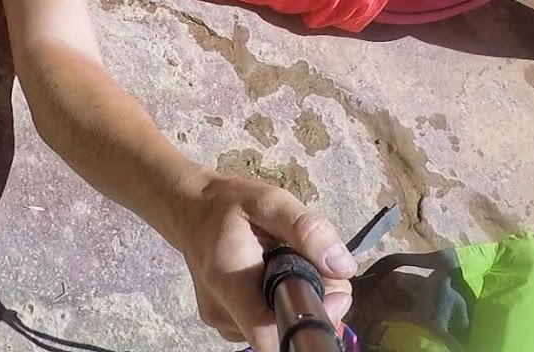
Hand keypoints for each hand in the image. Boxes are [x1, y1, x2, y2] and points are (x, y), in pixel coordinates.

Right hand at [174, 172, 354, 351]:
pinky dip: (281, 304)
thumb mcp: (269, 200)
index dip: (308, 324)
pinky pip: (266, 324)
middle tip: (323, 269)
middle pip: (280, 331)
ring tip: (295, 264)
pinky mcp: (227, 323)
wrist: (190, 209)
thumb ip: (306, 229)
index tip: (331, 296)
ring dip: (298, 304)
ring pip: (276, 329)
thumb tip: (343, 267)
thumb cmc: (227, 203)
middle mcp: (222, 313)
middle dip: (313, 306)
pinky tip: (279, 275)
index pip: (268, 334)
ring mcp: (222, 322)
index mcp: (230, 282)